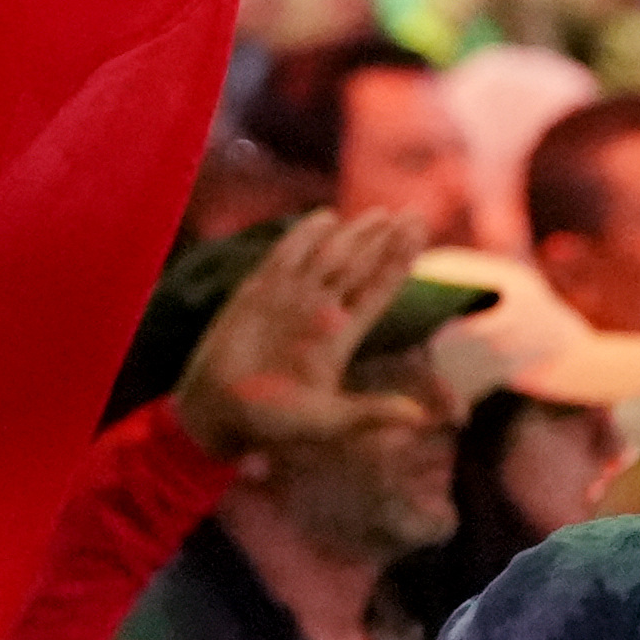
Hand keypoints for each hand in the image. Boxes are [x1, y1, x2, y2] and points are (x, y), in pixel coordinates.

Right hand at [173, 209, 432, 462]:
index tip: (421, 236)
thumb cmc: (273, 424)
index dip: (398, 264)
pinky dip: (303, 238)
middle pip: (360, 268)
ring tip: (380, 215)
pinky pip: (284, 257)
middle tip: (414, 215)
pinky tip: (324, 219)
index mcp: (340, 338)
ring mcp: (289, 300)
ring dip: (353, 236)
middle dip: (385, 242)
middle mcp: (319, 313)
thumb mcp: (327, 422)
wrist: (218, 413)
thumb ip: (369, 414)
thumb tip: (418, 418)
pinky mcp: (257, 294)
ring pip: (328, 258)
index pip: (377, 292)